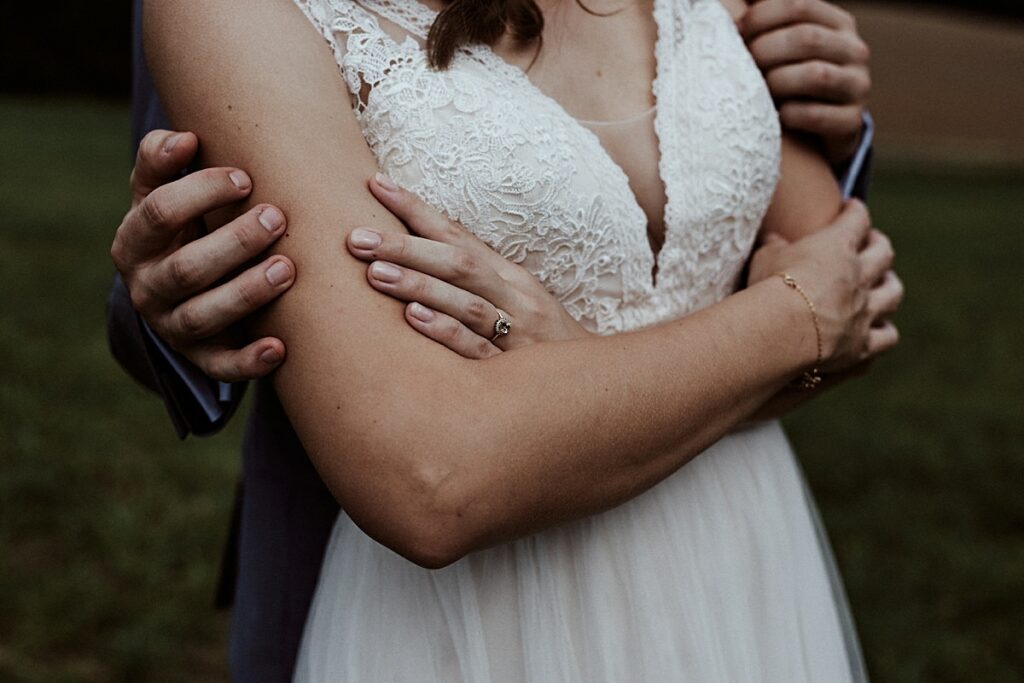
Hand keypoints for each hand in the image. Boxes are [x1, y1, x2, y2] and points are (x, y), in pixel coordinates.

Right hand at [110, 130, 294, 380]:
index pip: (158, 214)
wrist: (179, 287)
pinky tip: (279, 348)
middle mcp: (147, 287)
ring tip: (288, 269)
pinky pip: (221, 367)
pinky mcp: (200, 357)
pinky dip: (249, 362)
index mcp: (134, 241)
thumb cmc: (183, 226)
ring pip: (204, 316)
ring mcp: (172, 326)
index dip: (200, 193)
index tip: (245, 178)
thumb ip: (163, 160)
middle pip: (186, 268)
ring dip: (246, 293)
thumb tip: (185, 138)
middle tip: (277, 218)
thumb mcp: (162, 192)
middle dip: (234, 243)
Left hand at [345, 174, 589, 357]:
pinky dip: (446, 332)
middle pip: (458, 263)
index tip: (376, 184)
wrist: (594, 386)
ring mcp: (516, 334)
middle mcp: (514, 297)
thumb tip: (414, 254)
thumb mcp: (514, 302)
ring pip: (466, 303)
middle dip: (406, 246)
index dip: (417, 210)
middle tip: (356, 237)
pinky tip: (413, 319)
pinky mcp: (514, 372)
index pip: (458, 235)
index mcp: (509, 276)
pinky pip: (478, 350)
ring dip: (420, 285)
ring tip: (375, 272)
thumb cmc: (541, 342)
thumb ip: (471, 281)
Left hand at [740, 0, 870, 164]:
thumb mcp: (786, 42)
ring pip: (815, 75)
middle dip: (765, 50)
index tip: (736, 32)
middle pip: (807, 39)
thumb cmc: (790, 77)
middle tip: (741, 65)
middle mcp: (854, 50)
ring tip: (757, 91)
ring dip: (777, 82)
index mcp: (838, 24)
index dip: (762, 17)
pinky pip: (816, 115)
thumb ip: (770, 16)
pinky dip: (790, 115)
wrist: (820, 127)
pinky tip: (776, 115)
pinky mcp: (851, 121)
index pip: (800, 5)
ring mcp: (857, 86)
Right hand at [747, 200, 902, 371]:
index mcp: (836, 246)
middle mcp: (858, 276)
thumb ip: (774, 247)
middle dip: (878, 245)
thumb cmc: (769, 288)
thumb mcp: (764, 258)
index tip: (852, 207)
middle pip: (883, 252)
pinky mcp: (862, 343)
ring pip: (893, 293)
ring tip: (883, 285)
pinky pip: (886, 336)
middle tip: (871, 243)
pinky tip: (876, 328)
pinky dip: (883, 330)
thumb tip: (773, 238)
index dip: (855, 211)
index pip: (856, 219)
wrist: (780, 332)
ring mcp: (864, 311)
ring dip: (890, 286)